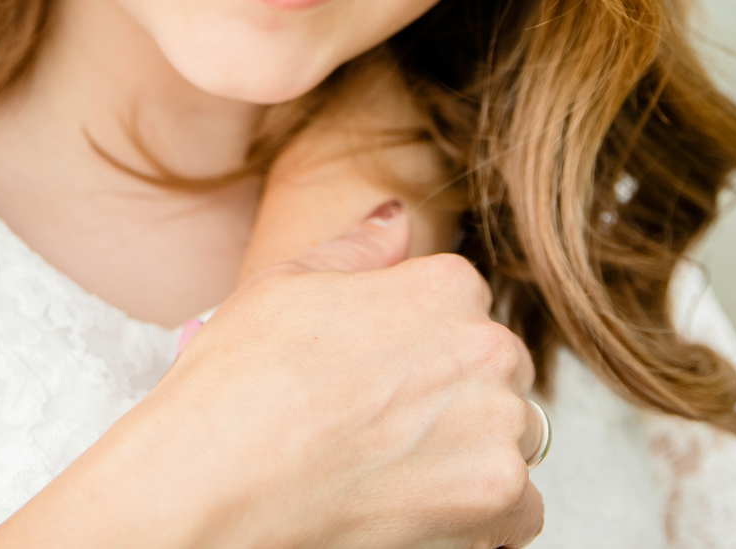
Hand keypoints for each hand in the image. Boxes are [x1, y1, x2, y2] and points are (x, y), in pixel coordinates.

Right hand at [0, 202, 543, 548]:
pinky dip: (478, 518)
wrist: (215, 486)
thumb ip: (358, 250)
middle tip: (379, 428)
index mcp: (445, 287)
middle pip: (496, 371)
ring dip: (468, 455)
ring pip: (510, 439)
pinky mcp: (500, 501)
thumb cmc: (239, 387)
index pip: (464, 306)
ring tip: (389, 471)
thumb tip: (395, 217)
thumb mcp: (285, 286)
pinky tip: (412, 508)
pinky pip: (520, 511)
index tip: (376, 376)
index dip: (415, 343)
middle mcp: (487, 350)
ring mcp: (499, 429)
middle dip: (454, 397)